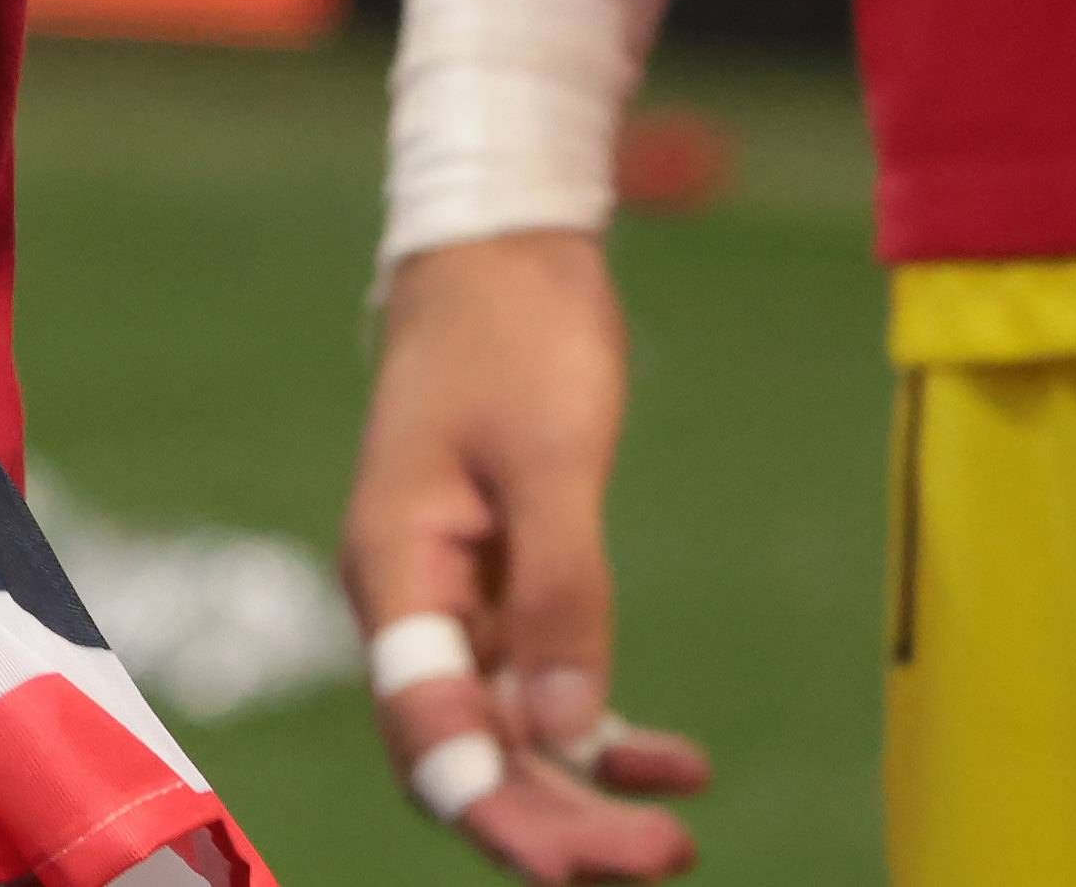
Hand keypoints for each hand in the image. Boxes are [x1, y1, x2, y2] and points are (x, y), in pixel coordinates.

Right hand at [348, 229, 704, 870]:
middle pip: (470, 753)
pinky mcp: (505, 582)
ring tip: (677, 837)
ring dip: (582, 795)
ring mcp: (456, 600)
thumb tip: (570, 734)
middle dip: (557, 823)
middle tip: (667, 856)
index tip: (587, 868)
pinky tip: (681, 760)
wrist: (502, 251)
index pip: (431, 734)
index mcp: (394, 573)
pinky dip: (605, 736)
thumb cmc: (514, 335)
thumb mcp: (551, 457)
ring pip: (509, 736)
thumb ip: (560, 592)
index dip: (501, 813)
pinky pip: (545, 691)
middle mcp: (413, 605)